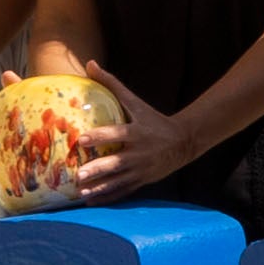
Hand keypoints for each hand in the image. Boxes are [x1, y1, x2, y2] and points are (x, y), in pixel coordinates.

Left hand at [62, 68, 196, 202]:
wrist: (184, 142)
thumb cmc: (154, 120)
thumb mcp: (136, 102)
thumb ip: (112, 85)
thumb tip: (90, 64)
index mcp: (137, 132)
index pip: (117, 134)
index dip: (100, 137)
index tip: (82, 139)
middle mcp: (139, 153)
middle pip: (116, 163)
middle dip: (98, 170)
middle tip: (79, 174)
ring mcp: (141, 169)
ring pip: (118, 180)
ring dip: (99, 187)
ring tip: (81, 192)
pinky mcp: (142, 180)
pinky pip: (123, 191)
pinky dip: (108, 197)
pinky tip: (91, 201)